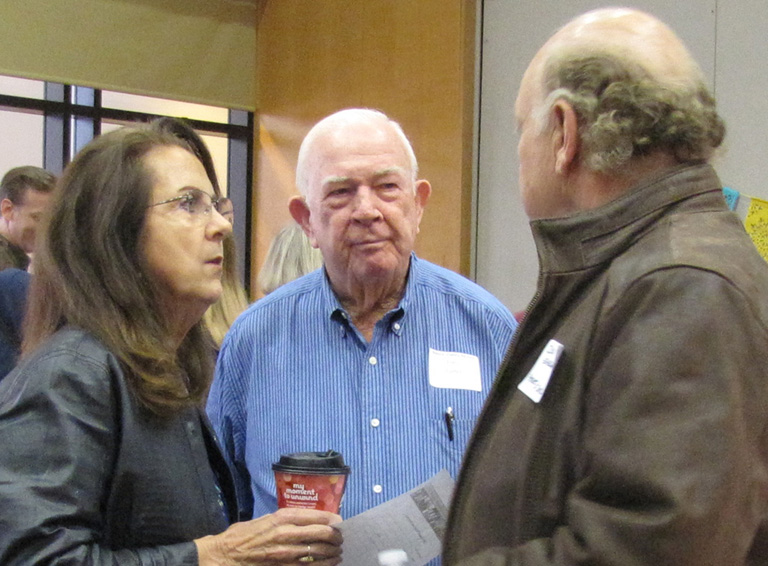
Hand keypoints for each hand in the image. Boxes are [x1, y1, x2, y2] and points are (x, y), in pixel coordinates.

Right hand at [195, 507, 342, 565]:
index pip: (315, 516)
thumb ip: (285, 518)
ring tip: (337, 552)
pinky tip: (329, 564)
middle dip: (335, 536)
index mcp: (282, 518)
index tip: (339, 521)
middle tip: (340, 538)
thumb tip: (307, 518)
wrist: (225, 556)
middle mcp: (286, 534)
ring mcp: (286, 554)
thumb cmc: (243, 536)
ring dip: (332, 552)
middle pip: (321, 534)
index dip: (331, 519)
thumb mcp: (265, 519)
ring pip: (319, 552)